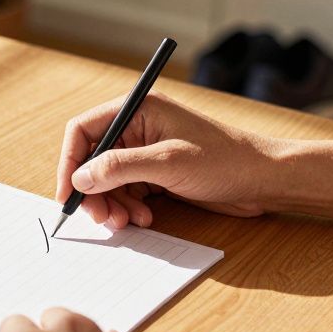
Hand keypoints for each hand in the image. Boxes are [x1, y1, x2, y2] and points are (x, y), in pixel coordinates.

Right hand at [57, 92, 281, 228]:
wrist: (263, 180)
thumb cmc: (225, 160)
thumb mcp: (168, 163)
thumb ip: (120, 167)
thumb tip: (81, 177)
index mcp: (138, 109)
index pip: (84, 130)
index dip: (70, 162)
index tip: (68, 194)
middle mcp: (138, 127)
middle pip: (93, 159)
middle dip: (92, 191)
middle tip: (101, 219)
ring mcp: (146, 152)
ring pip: (108, 181)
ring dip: (111, 204)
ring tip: (128, 221)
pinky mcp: (156, 173)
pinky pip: (127, 191)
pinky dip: (128, 207)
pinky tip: (144, 218)